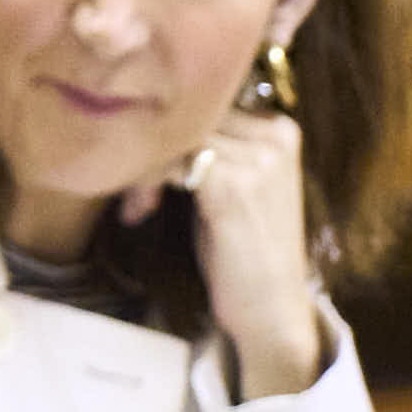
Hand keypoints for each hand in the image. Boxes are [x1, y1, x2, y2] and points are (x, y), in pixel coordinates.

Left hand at [122, 104, 325, 401]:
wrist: (270, 308)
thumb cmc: (241, 248)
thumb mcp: (230, 184)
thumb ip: (207, 147)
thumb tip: (145, 115)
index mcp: (279, 127)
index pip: (202, 103)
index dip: (165, 133)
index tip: (143, 173)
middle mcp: (275, 134)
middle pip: (187, 116)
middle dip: (149, 150)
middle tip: (133, 194)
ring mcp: (259, 159)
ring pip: (173, 138)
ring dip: (142, 170)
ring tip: (137, 206)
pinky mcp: (235, 186)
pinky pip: (170, 163)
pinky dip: (145, 184)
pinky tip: (140, 213)